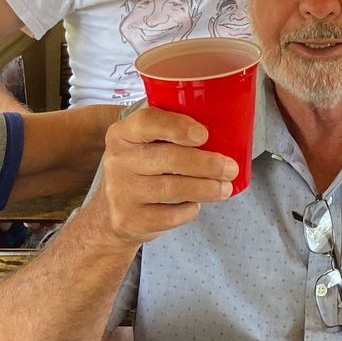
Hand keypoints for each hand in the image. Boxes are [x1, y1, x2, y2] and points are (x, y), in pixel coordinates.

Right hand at [91, 106, 235, 247]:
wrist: (112, 214)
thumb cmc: (141, 170)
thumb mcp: (145, 144)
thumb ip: (171, 132)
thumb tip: (223, 129)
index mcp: (123, 133)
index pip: (147, 121)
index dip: (178, 127)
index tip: (204, 135)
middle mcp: (118, 160)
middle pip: (168, 158)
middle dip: (207, 163)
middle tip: (230, 168)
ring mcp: (120, 191)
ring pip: (172, 188)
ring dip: (206, 188)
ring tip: (224, 188)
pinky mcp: (128, 219)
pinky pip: (169, 215)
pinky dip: (190, 210)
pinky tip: (196, 204)